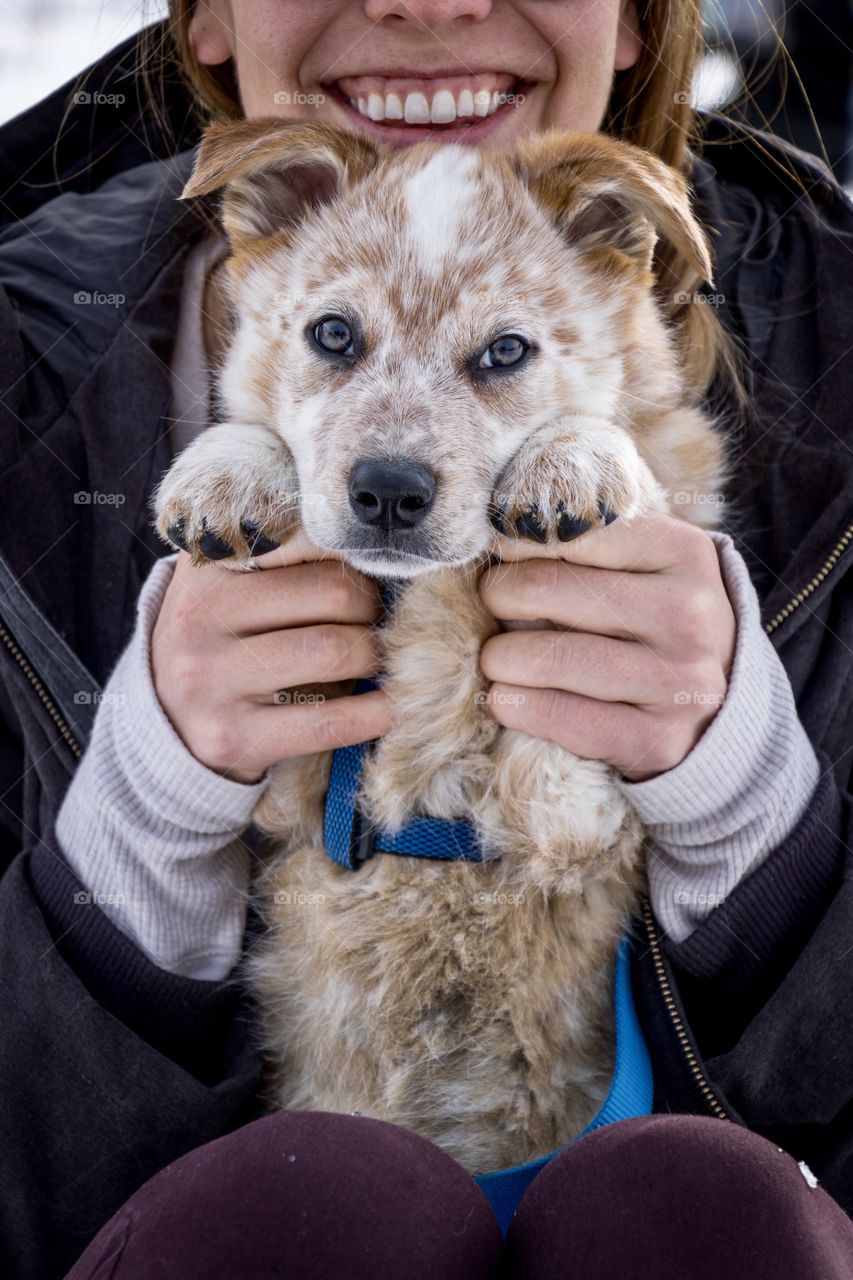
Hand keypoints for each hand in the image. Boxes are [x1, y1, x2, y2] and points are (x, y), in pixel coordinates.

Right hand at [151, 530, 393, 783]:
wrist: (162, 722)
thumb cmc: (219, 641)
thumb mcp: (227, 585)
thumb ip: (281, 554)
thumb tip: (369, 546)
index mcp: (207, 568)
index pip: (307, 540)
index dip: (351, 556)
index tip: (365, 571)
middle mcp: (199, 618)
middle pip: (332, 593)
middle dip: (371, 607)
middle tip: (374, 620)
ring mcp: (211, 680)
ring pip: (332, 651)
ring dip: (374, 656)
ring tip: (373, 659)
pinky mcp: (232, 736)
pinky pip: (328, 721)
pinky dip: (374, 713)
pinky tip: (391, 708)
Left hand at [477, 514, 736, 781]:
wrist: (722, 710)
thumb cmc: (660, 623)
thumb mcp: (649, 566)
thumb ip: (591, 540)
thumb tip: (502, 534)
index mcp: (684, 553)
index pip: (573, 530)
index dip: (520, 542)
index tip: (502, 554)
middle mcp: (688, 615)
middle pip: (545, 588)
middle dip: (499, 593)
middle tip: (492, 602)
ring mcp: (676, 682)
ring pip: (546, 657)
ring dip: (499, 657)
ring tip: (498, 657)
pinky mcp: (656, 740)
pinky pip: (557, 716)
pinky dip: (514, 705)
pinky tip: (507, 697)